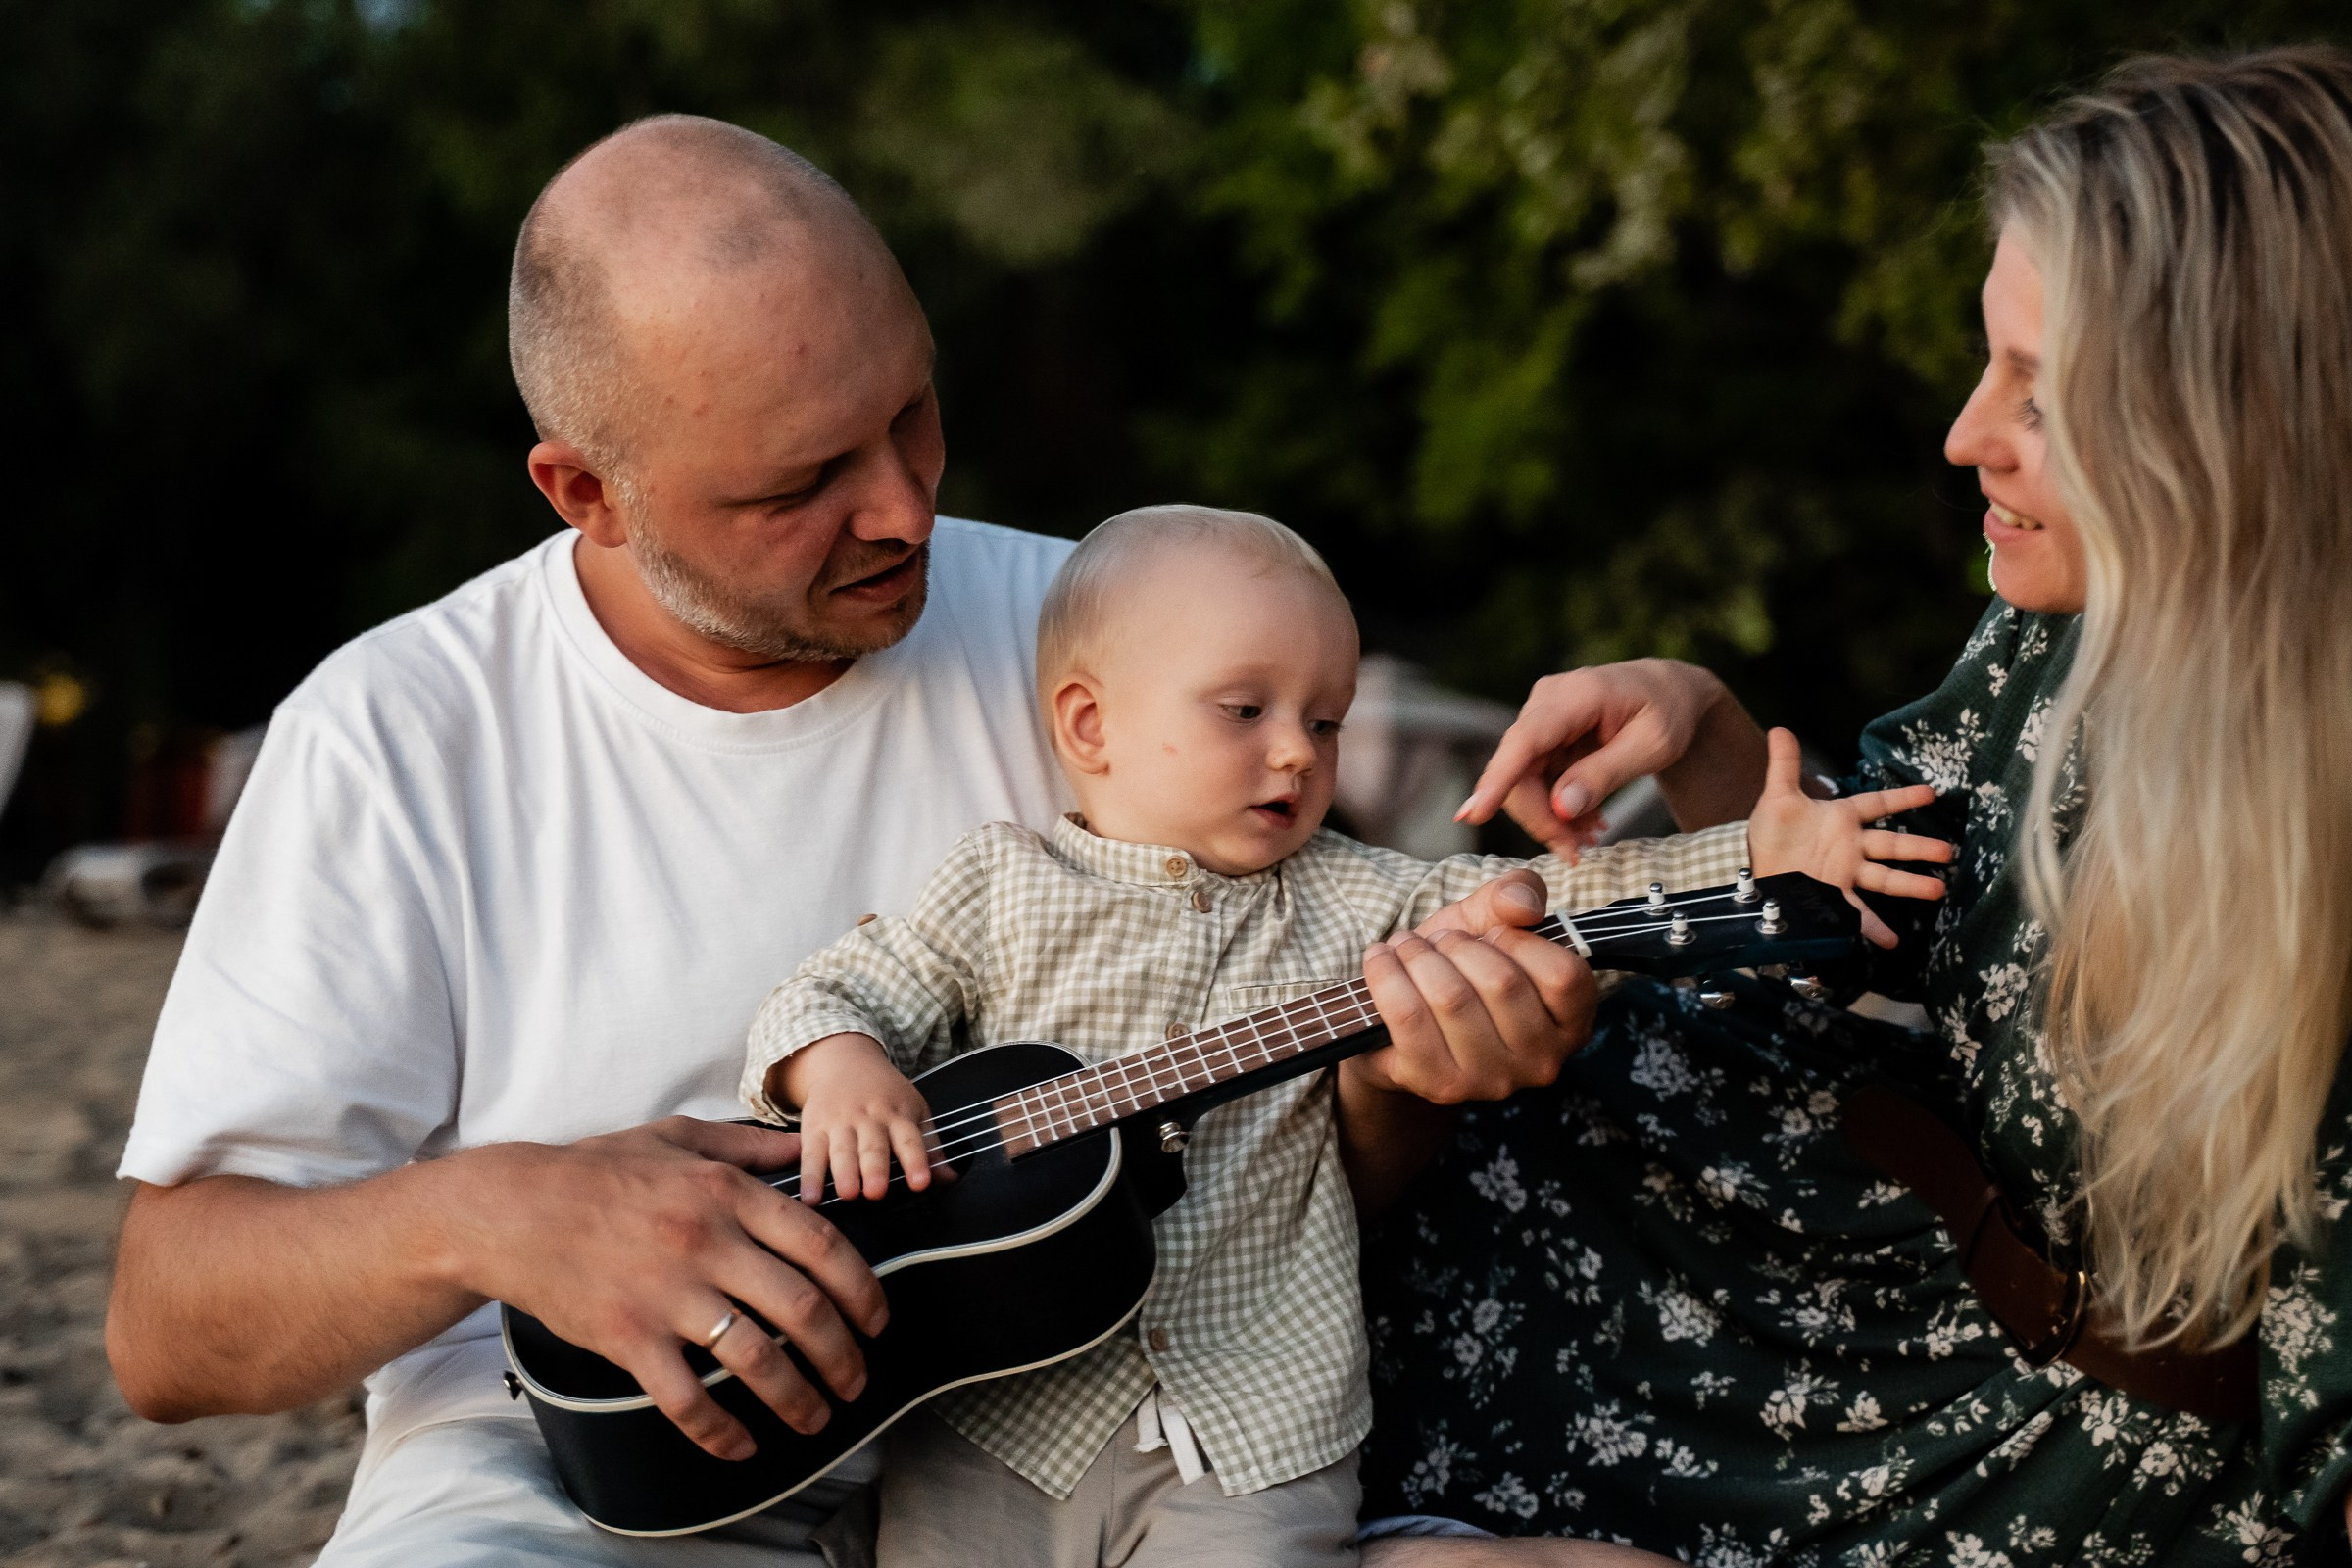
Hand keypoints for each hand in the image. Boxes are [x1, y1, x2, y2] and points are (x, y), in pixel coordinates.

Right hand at [450, 1118, 886, 1460]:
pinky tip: (741, 1445)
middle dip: (843, 1356)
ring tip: (816, 1418)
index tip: (877, 1321)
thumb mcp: (678, 1136)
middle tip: (856, 1381)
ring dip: (798, 1398)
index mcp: (728, 1193)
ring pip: (756, 1360)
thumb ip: (748, 1145)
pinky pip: (686, 1398)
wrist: (510, 1209)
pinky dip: (720, 1431)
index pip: (823, 1245)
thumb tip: (803, 1152)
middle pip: (803, 1309)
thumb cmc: (596, 1170)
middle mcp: (707, 1243)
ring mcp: (668, 1294)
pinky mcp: (627, 1338)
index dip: (863, 1290)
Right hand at [776, 1033, 937, 1204]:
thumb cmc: (885, 1094)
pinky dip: (809, 1177)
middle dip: (875, 1169)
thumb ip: (931, 1146)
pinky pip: (811, 1154)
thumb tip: (951, 1179)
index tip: (921, 1182)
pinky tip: (810, 1197)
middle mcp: (869, 1119)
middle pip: (873, 1147)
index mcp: (898, 1115)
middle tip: (877, 1192)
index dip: (917, 1161)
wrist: (843, 1060)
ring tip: (847, 1193)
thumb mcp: (913, 1110)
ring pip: (842, 1150)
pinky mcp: (813, 1128)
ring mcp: (840, 1123)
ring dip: (844, 1173)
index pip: (910, 1139)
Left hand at [1347, 870, 1597, 1103]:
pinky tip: (1381, 960)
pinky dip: (1386, 975)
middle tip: (1439, 940)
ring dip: (1418, 956)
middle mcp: (1541, 1062)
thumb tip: (1521, 905)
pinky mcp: (1440, 1086)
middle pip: (1501, 982)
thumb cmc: (1460, 965)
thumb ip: (1517, 894)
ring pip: (1450, 997)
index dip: (1519, 941)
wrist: (1404, 1022)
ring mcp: (1491, 1081)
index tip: (1491, 934)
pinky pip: (1407, 1016)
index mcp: (1571, 1023)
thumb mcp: (1491, 918)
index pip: (1563, 975)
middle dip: (1458, 944)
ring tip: (1407, 946)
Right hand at [1456, 660, 1751, 856]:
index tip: (1473, 815)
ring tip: (1591, 837)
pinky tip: (1587, 821)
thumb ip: (1605, 775)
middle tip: (1577, 853)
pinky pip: (1536, 781)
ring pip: (1523, 782)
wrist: (1671, 692)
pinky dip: (1558, 808)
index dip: (1497, 780)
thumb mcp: (1652, 746)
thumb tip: (1562, 807)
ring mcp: (1541, 719)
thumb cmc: (1669, 712)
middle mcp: (1547, 702)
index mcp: (1576, 696)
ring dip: (1551, 818)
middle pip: (1519, 771)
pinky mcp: (1543, 737)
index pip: (1525, 741)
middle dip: (1542, 819)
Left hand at [1747, 727, 1952, 947]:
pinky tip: (1891, 942)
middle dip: (1919, 848)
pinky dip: (1873, 928)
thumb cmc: (1770, 834)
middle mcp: (1849, 847)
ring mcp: (1844, 874)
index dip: (1902, 799)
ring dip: (1910, 885)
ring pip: (1884, 878)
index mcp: (1841, 819)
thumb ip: (1784, 765)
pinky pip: (1856, 914)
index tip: (1931, 793)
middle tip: (1948, 852)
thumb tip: (1779, 729)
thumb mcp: (1776, 797)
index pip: (1878, 804)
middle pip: (1891, 845)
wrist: (1752, 868)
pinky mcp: (1832, 897)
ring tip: (1938, 891)